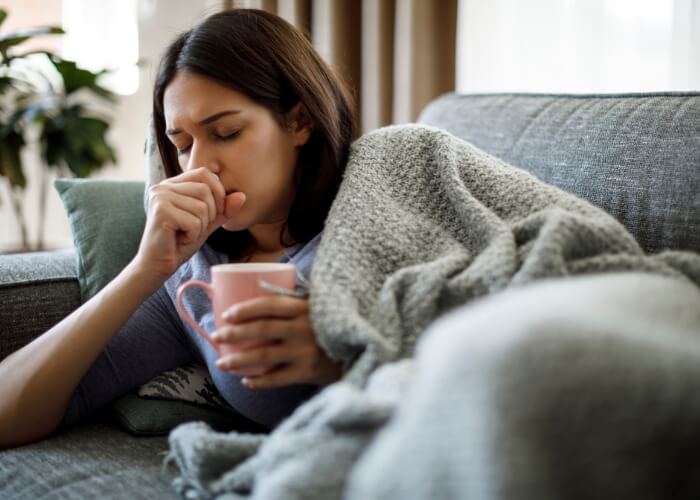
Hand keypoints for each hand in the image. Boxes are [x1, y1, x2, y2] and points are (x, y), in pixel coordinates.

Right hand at [134, 167, 245, 279]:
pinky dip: (192, 235)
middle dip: (209, 215)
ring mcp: (160, 197)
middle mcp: (164, 186)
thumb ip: (223, 210)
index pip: (205, 174)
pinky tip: (179, 239)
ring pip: (201, 207)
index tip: (212, 213)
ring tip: (184, 234)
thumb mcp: (207, 223)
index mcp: (173, 184)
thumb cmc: (180, 243)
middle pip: (206, 190)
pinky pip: (194, 221)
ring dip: (200, 227)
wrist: (157, 265)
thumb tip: (242, 196)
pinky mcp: (161, 211)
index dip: (217, 192)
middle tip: (192, 228)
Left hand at [211, 296, 341, 388]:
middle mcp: (303, 328)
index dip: (246, 309)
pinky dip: (260, 381)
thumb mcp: (318, 308)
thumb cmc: (333, 326)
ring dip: (239, 360)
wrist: (361, 350)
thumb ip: (294, 304)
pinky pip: (278, 379)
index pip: (269, 305)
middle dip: (235, 333)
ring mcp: (306, 351)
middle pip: (261, 329)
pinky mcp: (309, 372)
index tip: (226, 314)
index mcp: (304, 308)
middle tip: (217, 336)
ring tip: (222, 363)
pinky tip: (246, 382)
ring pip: (265, 356)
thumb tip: (259, 297)